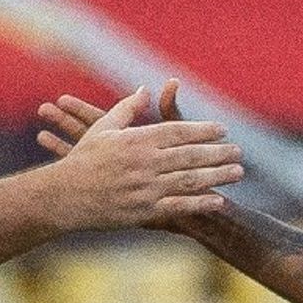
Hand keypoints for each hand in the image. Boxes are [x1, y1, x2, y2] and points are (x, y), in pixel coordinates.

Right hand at [39, 80, 233, 231]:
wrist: (63, 196)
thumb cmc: (82, 160)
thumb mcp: (103, 129)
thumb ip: (128, 109)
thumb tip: (146, 90)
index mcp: (136, 140)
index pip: (178, 131)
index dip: (203, 130)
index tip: (222, 129)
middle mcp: (145, 163)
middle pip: (190, 155)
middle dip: (218, 152)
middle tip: (239, 151)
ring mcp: (145, 188)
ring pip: (190, 180)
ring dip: (217, 176)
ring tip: (238, 172)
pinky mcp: (144, 211)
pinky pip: (178, 206)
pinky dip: (200, 203)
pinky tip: (219, 200)